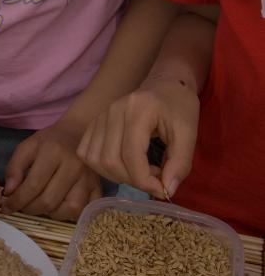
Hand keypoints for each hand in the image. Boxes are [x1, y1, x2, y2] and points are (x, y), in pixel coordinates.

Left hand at [1, 123, 101, 219]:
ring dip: (51, 213)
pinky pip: (85, 211)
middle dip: (30, 209)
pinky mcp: (98, 187)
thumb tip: (9, 192)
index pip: (33, 185)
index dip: (17, 200)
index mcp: (53, 152)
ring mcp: (89, 178)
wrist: (79, 132)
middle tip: (22, 207)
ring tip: (42, 205)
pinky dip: (71, 214)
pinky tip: (60, 206)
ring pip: (69, 209)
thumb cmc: (51, 141)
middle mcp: (74, 166)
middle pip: (49, 200)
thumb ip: (14, 167)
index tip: (6, 207)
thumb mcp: (28, 146)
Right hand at [77, 78, 198, 200]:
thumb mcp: (189, 133)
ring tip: (139, 171)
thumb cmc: (180, 107)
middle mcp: (112, 110)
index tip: (163, 191)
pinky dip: (102, 167)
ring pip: (95, 159)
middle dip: (133, 181)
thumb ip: (180, 163)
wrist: (167, 85)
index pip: (131, 156)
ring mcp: (100, 115)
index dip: (145, 182)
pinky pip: (86, 152)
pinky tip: (123, 165)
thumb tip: (167, 191)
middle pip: (110, 160)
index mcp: (137, 110)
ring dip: (117, 176)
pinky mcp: (94, 122)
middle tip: (154, 180)